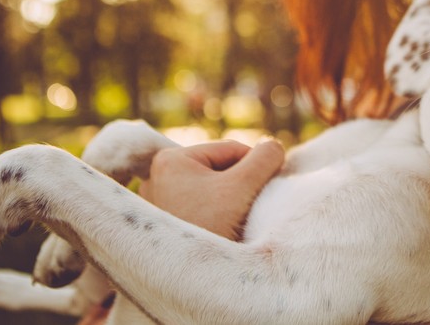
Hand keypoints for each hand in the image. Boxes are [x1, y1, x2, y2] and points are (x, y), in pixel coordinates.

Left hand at [138, 137, 284, 239]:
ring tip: (240, 221)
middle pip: (218, 171)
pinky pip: (198, 209)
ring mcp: (156, 202)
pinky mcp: (162, 224)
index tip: (270, 188)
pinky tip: (226, 231)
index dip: (256, 167)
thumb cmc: (210, 228)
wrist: (187, 281)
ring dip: (230, 201)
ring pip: (210, 191)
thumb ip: (265, 158)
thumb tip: (273, 147)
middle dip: (240, 186)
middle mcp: (156, 177)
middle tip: (254, 206)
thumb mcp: (244, 186)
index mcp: (170, 158)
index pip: (231, 151)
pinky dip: (216, 216)